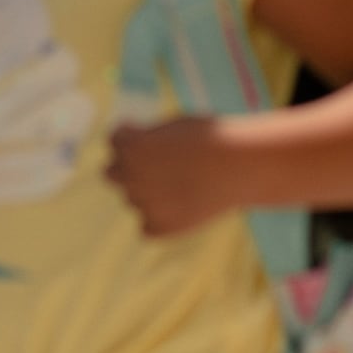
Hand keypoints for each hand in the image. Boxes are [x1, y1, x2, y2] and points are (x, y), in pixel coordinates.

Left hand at [104, 115, 242, 237]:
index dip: (130, 137)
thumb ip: (148, 137)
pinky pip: (147, 225)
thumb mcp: (175, 125)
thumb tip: (134, 145)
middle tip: (158, 166)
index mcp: (130, 145)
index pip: (113, 141)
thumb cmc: (213, 138)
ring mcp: (143, 203)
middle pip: (112, 173)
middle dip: (129, 168)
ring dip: (148, 193)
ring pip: (133, 199)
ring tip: (183, 185)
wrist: (241, 167)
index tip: (146, 138)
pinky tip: (182, 207)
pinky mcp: (159, 227)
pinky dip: (160, 219)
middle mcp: (129, 175)